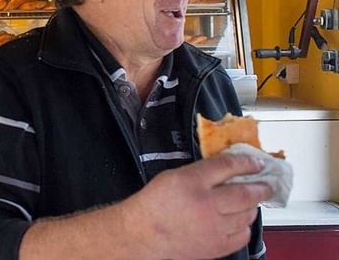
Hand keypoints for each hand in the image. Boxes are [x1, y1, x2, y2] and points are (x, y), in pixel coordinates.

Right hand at [121, 154, 272, 259]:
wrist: (143, 232)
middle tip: (266, 185)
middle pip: (245, 192)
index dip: (246, 162)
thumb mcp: (174, 176)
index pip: (228, 166)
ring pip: (247, 214)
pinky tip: (238, 221)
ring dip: (252, 206)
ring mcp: (213, 227)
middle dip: (260, 187)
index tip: (256, 163)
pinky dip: (244, 226)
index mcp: (192, 181)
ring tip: (249, 202)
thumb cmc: (155, 204)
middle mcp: (206, 204)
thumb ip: (201, 171)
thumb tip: (228, 169)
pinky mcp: (216, 246)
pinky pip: (242, 235)